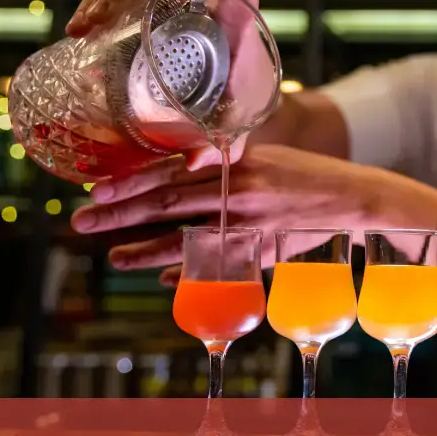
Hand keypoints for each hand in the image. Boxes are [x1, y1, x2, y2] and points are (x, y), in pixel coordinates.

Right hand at [64, 0, 272, 169]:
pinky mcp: (153, 14)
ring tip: (84, 28)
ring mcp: (177, 6)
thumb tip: (192, 162)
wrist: (239, 97)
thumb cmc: (243, 102)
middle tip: (108, 16)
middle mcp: (206, 6)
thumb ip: (227, 144)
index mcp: (237, 23)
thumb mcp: (239, 121)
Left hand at [70, 144, 380, 285]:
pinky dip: (187, 271)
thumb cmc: (307, 175)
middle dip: (120, 215)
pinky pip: (216, 264)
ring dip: (143, 249)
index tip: (97, 192)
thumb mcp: (266, 157)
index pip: (172, 172)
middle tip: (82, 223)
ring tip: (114, 257)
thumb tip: (185, 169)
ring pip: (185, 238)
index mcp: (237, 163)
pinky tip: (163, 278)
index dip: (131, 183)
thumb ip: (227, 164)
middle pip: (167, 203)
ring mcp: (250, 223)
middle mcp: (239, 191)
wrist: (354, 198)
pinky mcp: (263, 249)